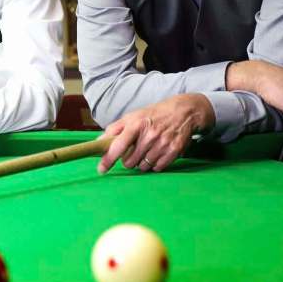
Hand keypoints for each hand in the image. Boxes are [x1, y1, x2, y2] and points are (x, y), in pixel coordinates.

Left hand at [98, 94, 213, 173]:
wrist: (183, 111)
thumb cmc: (154, 114)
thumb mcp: (133, 116)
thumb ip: (114, 129)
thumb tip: (99, 142)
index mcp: (136, 124)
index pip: (118, 146)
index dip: (108, 159)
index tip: (101, 169)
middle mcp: (149, 135)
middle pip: (130, 161)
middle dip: (128, 160)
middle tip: (134, 151)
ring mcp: (162, 143)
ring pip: (143, 167)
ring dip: (141, 163)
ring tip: (147, 151)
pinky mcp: (174, 151)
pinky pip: (157, 168)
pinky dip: (154, 164)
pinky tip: (157, 154)